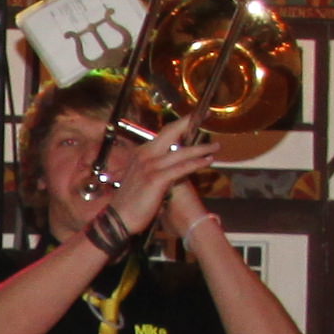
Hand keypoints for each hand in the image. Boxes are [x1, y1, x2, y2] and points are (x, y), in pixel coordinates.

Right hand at [103, 125, 221, 239]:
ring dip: (201, 148)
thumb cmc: (130, 203)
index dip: (180, 124)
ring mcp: (150, 166)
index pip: (164, 133)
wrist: (118, 218)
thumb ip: (154, 168)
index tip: (193, 117)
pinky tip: (207, 161)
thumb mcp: (140, 178)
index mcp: (141, 153)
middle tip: (207, 115)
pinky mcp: (156, 178)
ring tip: (215, 146)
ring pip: (181, 152)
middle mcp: (145, 155)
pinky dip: (196, 163)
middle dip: (189, 122)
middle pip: (171, 133)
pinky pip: (181, 168)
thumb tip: (171, 165)